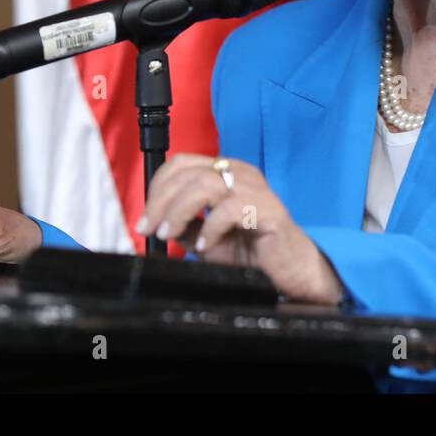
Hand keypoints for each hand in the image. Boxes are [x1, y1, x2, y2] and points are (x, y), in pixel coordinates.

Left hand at [137, 153, 345, 305]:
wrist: (290, 272)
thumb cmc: (251, 252)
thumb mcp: (206, 237)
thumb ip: (184, 225)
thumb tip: (155, 222)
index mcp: (225, 172)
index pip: (182, 163)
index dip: (157, 188)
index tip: (145, 219)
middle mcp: (240, 173)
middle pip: (188, 172)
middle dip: (161, 202)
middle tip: (150, 230)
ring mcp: (256, 189)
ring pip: (205, 184)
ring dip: (179, 211)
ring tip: (171, 235)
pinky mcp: (269, 210)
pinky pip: (230, 209)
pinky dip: (210, 227)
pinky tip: (204, 245)